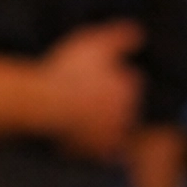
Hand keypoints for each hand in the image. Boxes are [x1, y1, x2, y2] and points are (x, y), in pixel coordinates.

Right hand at [34, 20, 142, 159]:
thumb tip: (140, 33)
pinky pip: (100, 151)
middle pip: (125, 106)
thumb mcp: (96, 42)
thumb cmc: (70, 71)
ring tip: (85, 115)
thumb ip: (122, 37)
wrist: (45, 104)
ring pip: (114, 129)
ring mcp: (111, 136)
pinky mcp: (95, 153)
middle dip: (112, 101)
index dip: (114, 75)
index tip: (96, 73)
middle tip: (88, 93)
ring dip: (105, 123)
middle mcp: (127, 115)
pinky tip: (82, 136)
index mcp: (130, 89)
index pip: (131, 81)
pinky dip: (95, 145)